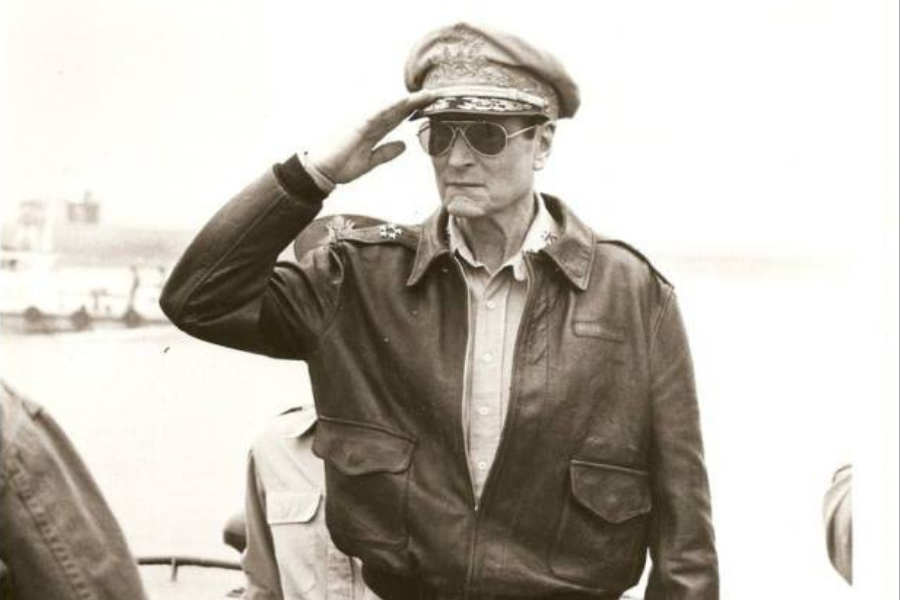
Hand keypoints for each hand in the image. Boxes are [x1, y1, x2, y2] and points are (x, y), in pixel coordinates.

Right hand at [310, 91, 435, 184]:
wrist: (322, 172)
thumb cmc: (342, 165)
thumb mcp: (370, 162)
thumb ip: (386, 152)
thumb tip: (404, 146)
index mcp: (375, 131)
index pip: (399, 117)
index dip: (416, 110)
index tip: (434, 105)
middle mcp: (371, 123)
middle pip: (398, 110)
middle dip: (417, 102)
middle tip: (437, 94)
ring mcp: (364, 124)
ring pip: (390, 109)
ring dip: (408, 102)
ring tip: (426, 95)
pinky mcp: (357, 128)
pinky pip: (377, 115)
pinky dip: (390, 108)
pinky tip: (403, 103)